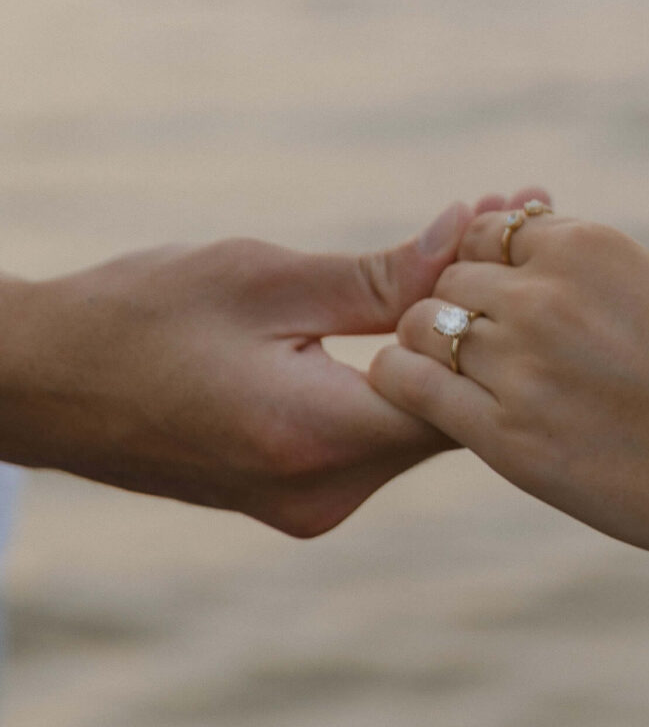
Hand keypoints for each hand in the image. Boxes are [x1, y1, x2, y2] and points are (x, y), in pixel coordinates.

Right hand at [0, 188, 546, 535]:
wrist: (41, 385)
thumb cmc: (139, 316)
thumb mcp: (263, 279)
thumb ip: (378, 276)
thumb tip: (470, 237)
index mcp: (314, 440)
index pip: (458, 389)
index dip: (495, 305)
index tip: (522, 229)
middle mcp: (324, 493)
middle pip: (451, 409)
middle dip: (482, 315)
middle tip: (519, 221)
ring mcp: (312, 504)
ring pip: (421, 422)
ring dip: (447, 341)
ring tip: (481, 245)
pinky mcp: (302, 496)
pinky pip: (381, 433)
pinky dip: (404, 371)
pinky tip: (421, 303)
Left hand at [368, 210, 648, 569]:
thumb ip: (588, 281)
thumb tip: (533, 275)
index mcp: (589, 245)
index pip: (489, 233)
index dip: (490, 271)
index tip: (509, 308)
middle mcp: (546, 293)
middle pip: (450, 280)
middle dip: (460, 312)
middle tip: (489, 357)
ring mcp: (520, 363)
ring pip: (418, 326)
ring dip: (431, 350)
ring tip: (465, 383)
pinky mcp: (506, 435)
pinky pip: (407, 384)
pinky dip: (405, 384)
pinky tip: (429, 402)